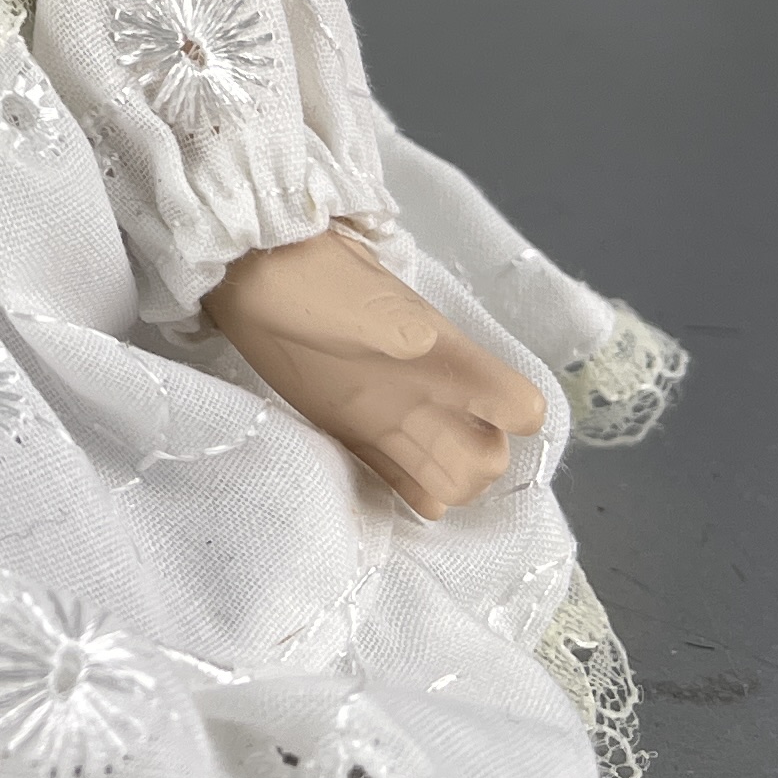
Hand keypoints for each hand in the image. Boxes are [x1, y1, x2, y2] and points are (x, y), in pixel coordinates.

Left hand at [201, 226, 546, 520]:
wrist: (261, 274)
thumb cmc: (316, 279)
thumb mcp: (358, 297)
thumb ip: (392, 323)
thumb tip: (425, 339)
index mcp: (449, 359)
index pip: (516, 403)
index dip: (514, 421)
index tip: (487, 428)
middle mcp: (433, 393)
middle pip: (487, 452)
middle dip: (476, 470)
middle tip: (435, 468)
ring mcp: (395, 414)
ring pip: (450, 469)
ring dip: (447, 486)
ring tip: (418, 485)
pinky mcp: (357, 431)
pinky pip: (403, 475)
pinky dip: (416, 494)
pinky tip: (414, 504)